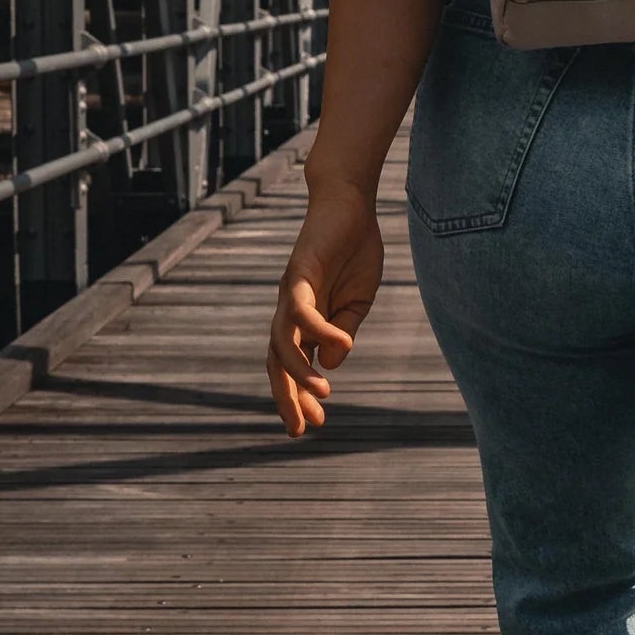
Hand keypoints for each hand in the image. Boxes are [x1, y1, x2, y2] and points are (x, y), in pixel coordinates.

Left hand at [267, 180, 383, 435]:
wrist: (349, 203)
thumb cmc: (353, 249)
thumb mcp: (357, 302)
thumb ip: (341, 332)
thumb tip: (327, 366)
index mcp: (304, 320)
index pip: (292, 366)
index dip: (299, 397)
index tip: (314, 424)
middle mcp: (289, 310)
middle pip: (276, 363)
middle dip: (286, 398)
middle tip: (301, 430)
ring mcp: (291, 293)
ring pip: (281, 343)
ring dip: (298, 373)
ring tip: (322, 395)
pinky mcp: (299, 272)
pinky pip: (300, 310)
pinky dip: (318, 331)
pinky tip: (340, 345)